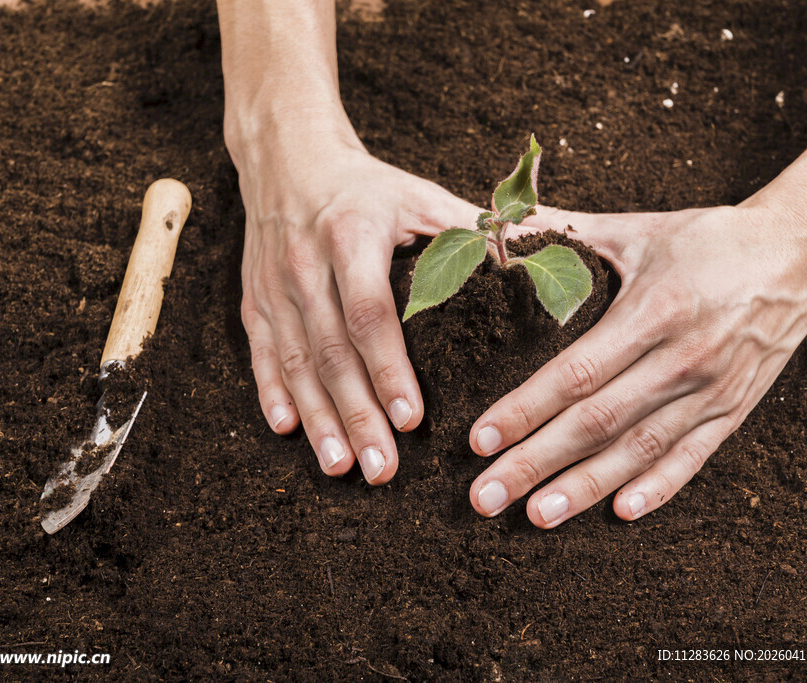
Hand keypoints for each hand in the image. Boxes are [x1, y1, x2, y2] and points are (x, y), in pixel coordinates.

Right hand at [233, 135, 478, 484]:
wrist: (288, 160)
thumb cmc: (370, 188)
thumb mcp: (421, 197)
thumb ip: (477, 231)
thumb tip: (551, 249)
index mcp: (352, 235)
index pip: (370, 312)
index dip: (389, 368)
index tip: (413, 419)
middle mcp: (305, 263)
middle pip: (331, 350)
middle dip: (356, 414)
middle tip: (382, 469)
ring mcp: (273, 285)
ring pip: (296, 361)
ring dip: (318, 418)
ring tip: (340, 465)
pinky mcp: (255, 301)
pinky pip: (262, 354)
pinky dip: (272, 393)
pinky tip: (287, 430)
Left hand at [467, 202, 806, 525]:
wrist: (800, 255)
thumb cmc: (705, 240)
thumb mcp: (634, 229)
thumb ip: (561, 232)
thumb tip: (495, 224)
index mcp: (653, 311)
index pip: (575, 373)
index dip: (524, 410)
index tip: (479, 441)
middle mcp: (683, 358)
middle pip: (597, 422)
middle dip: (535, 463)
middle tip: (485, 498)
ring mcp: (712, 390)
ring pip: (639, 450)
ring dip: (585, 487)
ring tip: (537, 516)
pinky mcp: (734, 410)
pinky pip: (692, 458)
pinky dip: (658, 488)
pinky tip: (621, 513)